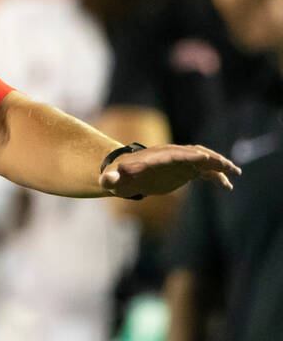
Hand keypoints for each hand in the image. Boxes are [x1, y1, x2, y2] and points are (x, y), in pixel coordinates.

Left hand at [100, 144, 239, 198]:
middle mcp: (171, 157)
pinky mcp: (184, 172)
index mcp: (156, 157)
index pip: (174, 154)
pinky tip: (227, 186)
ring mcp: (179, 163)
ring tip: (233, 173)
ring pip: (203, 160)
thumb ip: (111, 179)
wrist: (125, 174)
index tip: (202, 157)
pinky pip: (203, 172)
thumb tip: (107, 180)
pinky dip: (215, 176)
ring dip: (218, 165)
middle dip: (210, 158)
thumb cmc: (118, 177)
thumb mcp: (112, 179)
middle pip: (194, 154)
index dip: (187, 156)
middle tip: (227, 166)